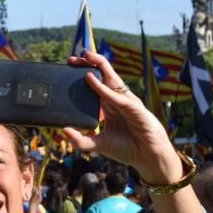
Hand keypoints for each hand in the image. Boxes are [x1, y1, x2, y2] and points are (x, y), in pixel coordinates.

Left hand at [62, 50, 183, 185]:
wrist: (148, 157)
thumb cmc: (127, 148)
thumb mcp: (99, 145)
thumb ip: (81, 140)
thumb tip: (64, 130)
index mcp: (109, 105)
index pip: (95, 85)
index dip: (83, 75)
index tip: (68, 68)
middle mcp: (117, 100)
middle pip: (101, 76)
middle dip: (87, 65)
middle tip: (71, 58)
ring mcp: (126, 101)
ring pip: (111, 78)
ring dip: (97, 66)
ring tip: (84, 56)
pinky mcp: (133, 107)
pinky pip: (114, 95)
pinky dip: (102, 87)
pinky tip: (89, 79)